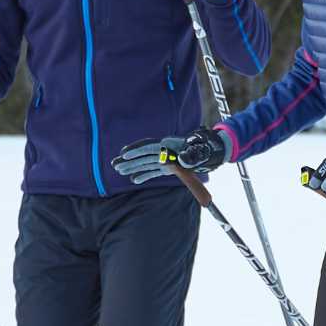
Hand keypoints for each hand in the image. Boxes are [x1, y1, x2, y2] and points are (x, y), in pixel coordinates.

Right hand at [111, 127, 229, 185]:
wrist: (211, 151)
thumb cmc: (204, 150)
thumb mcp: (199, 152)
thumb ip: (190, 156)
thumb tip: (181, 160)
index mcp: (170, 145)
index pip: (150, 147)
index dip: (137, 150)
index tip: (125, 154)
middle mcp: (164, 151)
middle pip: (143, 155)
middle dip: (129, 159)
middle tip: (114, 164)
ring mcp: (165, 158)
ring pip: (146, 162)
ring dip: (132, 166)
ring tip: (118, 170)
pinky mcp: (168, 167)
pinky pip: (154, 170)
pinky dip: (144, 175)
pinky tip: (134, 179)